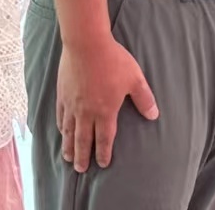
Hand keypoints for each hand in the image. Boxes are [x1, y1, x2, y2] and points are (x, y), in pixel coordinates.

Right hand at [56, 35, 157, 172]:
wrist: (86, 44)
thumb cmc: (113, 60)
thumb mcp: (134, 79)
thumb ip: (144, 99)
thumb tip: (154, 115)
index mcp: (105, 111)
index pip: (104, 138)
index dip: (103, 153)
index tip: (102, 163)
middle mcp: (86, 112)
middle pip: (83, 140)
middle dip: (82, 156)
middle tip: (80, 169)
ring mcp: (72, 104)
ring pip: (68, 131)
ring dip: (68, 146)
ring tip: (67, 158)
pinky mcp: (62, 94)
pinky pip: (60, 116)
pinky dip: (60, 127)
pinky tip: (61, 131)